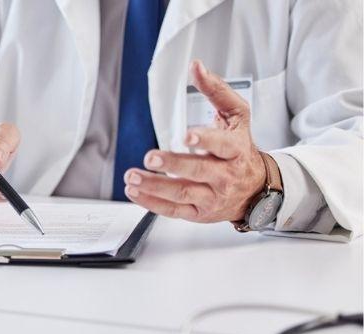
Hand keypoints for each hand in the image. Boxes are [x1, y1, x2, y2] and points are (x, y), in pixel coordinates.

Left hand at [123, 60, 266, 222]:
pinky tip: (134, 191)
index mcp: (235, 150)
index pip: (221, 146)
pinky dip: (151, 203)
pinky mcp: (198, 213)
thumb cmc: (241, 148)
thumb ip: (216, 91)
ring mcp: (211, 196)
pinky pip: (173, 210)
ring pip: (182, 194)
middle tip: (149, 157)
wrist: (256, 189)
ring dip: (154, 186)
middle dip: (172, 165)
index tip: (186, 136)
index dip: (204, 141)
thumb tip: (195, 66)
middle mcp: (225, 176)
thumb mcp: (237, 116)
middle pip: (197, 172)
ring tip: (132, 176)